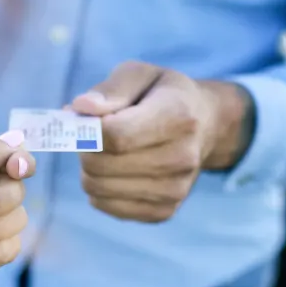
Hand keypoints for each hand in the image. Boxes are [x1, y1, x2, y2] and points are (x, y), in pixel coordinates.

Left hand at [71, 61, 253, 222]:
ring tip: (107, 152)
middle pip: (102, 164)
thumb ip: (110, 90)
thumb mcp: (140, 74)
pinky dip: (100, 189)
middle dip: (85, 148)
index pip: (115, 135)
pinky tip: (115, 172)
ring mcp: (176, 190)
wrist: (205, 126)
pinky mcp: (164, 212)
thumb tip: (80, 109)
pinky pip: (106, 206)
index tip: (86, 119)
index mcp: (178, 116)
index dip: (88, 129)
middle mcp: (182, 157)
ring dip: (90, 170)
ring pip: (98, 188)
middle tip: (94, 135)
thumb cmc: (163, 95)